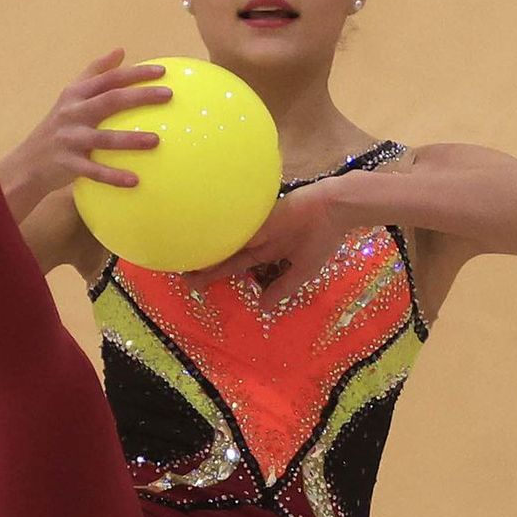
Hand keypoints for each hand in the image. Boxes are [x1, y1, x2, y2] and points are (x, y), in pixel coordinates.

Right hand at [5, 48, 171, 203]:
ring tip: (156, 141)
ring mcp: (70, 138)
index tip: (162, 71)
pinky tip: (135, 181)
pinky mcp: (68, 164)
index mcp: (76, 94)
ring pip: (104, 138)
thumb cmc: (58, 127)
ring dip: (130, 139)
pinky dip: (113, 176)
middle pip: (110, 100)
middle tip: (168, 95)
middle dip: (140, 96)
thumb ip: (95, 73)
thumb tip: (121, 51)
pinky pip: (94, 171)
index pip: (109, 78)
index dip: (135, 73)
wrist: (27, 163)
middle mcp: (73, 112)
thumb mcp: (70, 96)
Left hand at [181, 183, 347, 300]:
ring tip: (186, 260)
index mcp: (266, 253)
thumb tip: (263, 308)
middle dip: (205, 267)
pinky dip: (221, 232)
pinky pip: (237, 226)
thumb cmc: (322, 239)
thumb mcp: (302, 272)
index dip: (217, 274)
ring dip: (209, 251)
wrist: (334, 208)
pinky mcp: (259, 215)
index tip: (198, 284)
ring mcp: (256, 226)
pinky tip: (204, 237)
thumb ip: (282, 288)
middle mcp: (256, 240)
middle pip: (225, 255)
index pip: (235, 265)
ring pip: (227, 241)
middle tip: (182, 277)